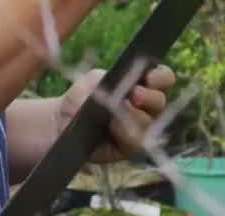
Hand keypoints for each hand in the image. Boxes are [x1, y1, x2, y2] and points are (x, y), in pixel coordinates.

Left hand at [56, 65, 176, 162]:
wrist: (62, 121)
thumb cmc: (81, 96)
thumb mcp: (95, 79)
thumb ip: (115, 78)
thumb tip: (133, 87)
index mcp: (141, 85)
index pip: (162, 79)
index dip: (162, 77)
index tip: (150, 77)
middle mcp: (145, 107)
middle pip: (160, 102)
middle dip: (150, 97)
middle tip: (134, 95)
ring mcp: (139, 128)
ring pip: (150, 123)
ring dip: (136, 116)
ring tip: (116, 114)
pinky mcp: (129, 148)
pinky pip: (137, 142)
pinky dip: (126, 134)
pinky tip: (113, 128)